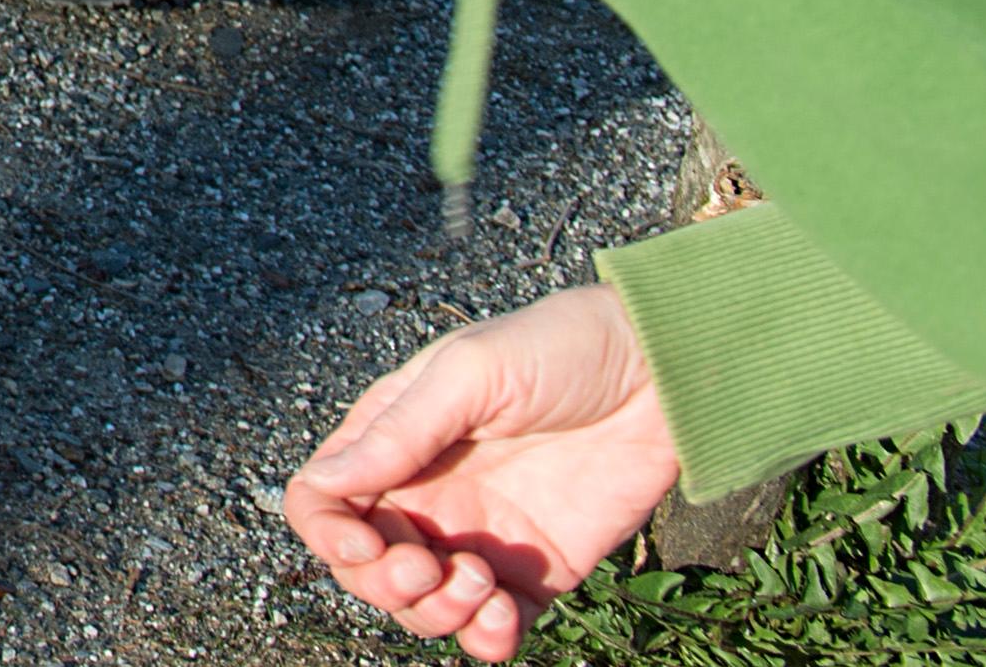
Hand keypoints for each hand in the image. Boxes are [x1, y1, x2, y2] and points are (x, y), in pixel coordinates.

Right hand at [285, 286, 686, 661]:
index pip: (324, 503)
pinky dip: (487, 640)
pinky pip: (493, 628)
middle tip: (431, 568)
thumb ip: (400, 432)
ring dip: (436, 615)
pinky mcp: (534, 572)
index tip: (371, 545)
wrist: (661, 376)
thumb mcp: (469, 373)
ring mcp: (478, 537)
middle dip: (385, 586)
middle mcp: (425, 496)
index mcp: (391, 442)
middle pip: (365, 569)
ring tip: (485, 582)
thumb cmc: (557, 348)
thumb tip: (327, 483)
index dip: (330, 536)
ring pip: (423, 608)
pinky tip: (507, 618)